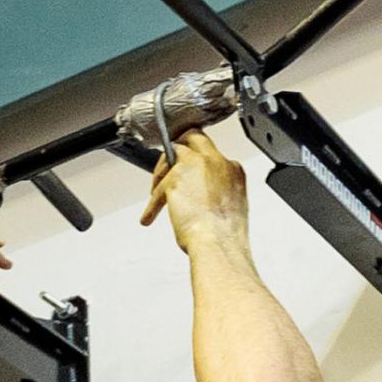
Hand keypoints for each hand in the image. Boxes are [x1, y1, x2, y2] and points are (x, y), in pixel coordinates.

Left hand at [140, 129, 248, 253]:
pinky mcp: (175, 178)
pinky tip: (149, 218)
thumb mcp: (231, 205)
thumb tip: (201, 193)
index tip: (186, 172)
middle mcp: (215, 161)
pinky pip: (157, 189)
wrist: (218, 244)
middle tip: (166, 166)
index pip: (211, 153)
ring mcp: (195, 166)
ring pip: (170, 156)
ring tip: (155, 196)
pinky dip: (152, 206)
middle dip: (176, 147)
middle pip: (192, 137)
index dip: (196, 161)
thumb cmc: (225, 235)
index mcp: (232, 169)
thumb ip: (217, 190)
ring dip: (160, 175)